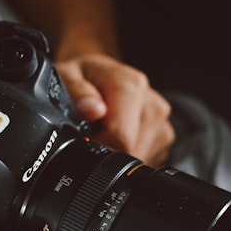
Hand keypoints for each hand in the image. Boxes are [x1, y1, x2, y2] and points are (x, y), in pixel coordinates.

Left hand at [56, 54, 174, 166]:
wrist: (97, 72)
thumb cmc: (81, 76)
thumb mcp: (67, 75)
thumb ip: (77, 92)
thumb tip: (91, 110)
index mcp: (131, 87)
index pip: (120, 137)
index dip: (96, 145)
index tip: (83, 137)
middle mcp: (152, 104)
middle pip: (131, 151)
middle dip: (106, 149)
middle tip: (91, 130)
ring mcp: (161, 122)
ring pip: (138, 158)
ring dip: (116, 151)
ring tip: (103, 129)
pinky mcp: (163, 135)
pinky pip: (145, 158)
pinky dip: (126, 154)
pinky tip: (115, 135)